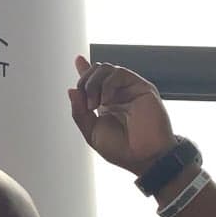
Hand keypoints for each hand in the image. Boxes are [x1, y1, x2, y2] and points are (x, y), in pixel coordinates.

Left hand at [68, 58, 175, 174]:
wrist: (144, 157)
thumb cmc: (122, 150)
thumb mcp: (91, 133)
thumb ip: (79, 112)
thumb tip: (71, 90)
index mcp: (106, 105)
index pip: (95, 81)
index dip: (85, 70)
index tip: (78, 59)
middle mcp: (118, 95)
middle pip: (96, 71)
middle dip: (84, 82)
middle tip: (86, 103)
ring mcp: (129, 90)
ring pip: (106, 68)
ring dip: (93, 83)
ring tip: (94, 104)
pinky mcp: (141, 87)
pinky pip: (119, 73)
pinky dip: (107, 84)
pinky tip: (106, 101)